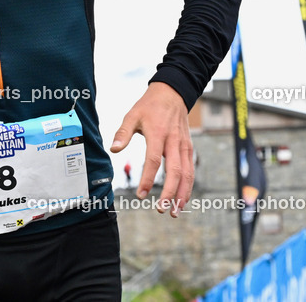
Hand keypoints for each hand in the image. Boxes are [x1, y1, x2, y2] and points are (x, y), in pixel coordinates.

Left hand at [110, 82, 192, 217]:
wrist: (172, 94)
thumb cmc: (149, 107)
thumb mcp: (132, 115)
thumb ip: (123, 133)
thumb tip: (113, 149)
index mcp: (158, 133)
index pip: (153, 160)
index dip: (148, 179)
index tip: (141, 195)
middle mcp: (173, 141)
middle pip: (174, 171)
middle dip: (169, 193)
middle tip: (162, 210)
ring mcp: (184, 145)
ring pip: (187, 173)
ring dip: (182, 194)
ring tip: (175, 211)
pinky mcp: (189, 148)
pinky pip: (191, 169)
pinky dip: (188, 186)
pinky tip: (183, 199)